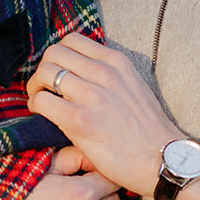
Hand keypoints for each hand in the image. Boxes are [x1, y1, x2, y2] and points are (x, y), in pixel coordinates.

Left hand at [27, 34, 176, 196]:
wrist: (163, 160)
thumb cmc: (149, 130)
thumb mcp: (133, 87)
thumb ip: (110, 75)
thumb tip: (81, 73)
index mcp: (117, 62)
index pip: (72, 40)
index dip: (57, 55)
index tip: (56, 71)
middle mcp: (104, 72)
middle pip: (53, 52)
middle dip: (43, 68)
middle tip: (43, 87)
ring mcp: (91, 95)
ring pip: (44, 72)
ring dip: (36, 87)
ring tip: (41, 101)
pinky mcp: (80, 120)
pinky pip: (42, 101)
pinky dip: (35, 106)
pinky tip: (42, 115)